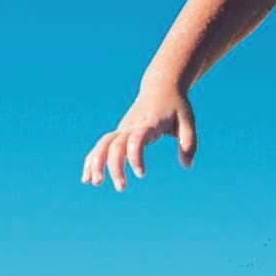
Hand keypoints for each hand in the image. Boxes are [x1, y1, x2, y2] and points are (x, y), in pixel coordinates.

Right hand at [81, 88, 198, 191]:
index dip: (135, 156)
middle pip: (116, 144)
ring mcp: (123, 129)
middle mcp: (132, 126)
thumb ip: (188, 143)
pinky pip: (101, 146)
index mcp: (149, 124)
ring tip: (94, 183)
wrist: (161, 87)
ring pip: (103, 144)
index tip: (141, 174)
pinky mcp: (119, 133)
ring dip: (96, 163)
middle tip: (121, 188)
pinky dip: (92, 160)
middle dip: (114, 166)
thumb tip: (187, 166)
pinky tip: (87, 178)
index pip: (137, 139)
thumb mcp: (188, 122)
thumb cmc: (176, 106)